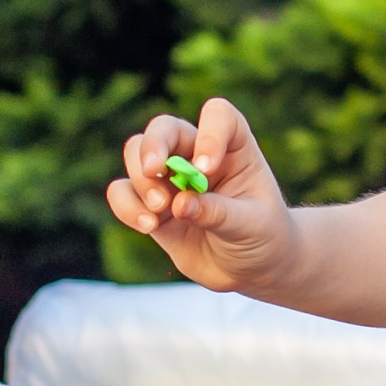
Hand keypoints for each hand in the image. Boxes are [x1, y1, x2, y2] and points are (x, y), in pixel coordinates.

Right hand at [105, 98, 301, 293]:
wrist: (251, 268)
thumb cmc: (263, 236)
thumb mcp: (253, 226)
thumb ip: (219, 213)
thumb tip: (179, 205)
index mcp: (234, 147)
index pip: (218, 116)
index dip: (209, 133)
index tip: (206, 167)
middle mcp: (197, 154)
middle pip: (164, 128)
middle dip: (153, 145)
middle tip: (154, 170)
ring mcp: (171, 178)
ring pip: (136, 154)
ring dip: (141, 180)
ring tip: (159, 209)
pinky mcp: (152, 206)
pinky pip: (122, 193)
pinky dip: (126, 206)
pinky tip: (148, 226)